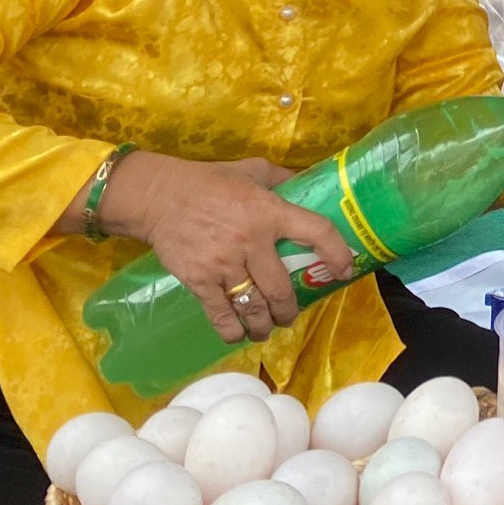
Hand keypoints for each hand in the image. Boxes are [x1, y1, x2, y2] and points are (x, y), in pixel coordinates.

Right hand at [98, 151, 354, 345]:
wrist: (159, 197)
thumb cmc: (209, 181)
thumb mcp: (252, 170)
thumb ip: (281, 179)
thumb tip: (305, 184)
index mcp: (269, 211)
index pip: (316, 232)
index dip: (336, 253)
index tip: (344, 270)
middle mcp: (251, 241)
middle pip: (281, 288)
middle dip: (290, 309)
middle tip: (291, 313)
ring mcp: (225, 265)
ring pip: (255, 307)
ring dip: (266, 324)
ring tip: (268, 328)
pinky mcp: (200, 281)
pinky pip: (222, 315)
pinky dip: (233, 331)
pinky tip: (240, 335)